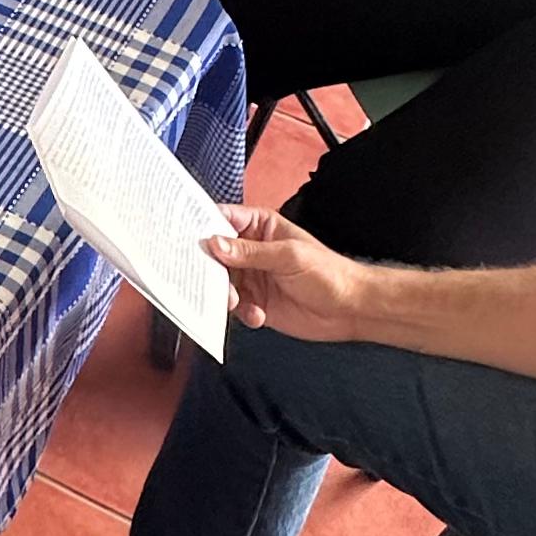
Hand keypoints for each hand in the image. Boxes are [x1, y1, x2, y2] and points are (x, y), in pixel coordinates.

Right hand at [197, 204, 383, 339]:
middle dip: (209, 268)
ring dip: (225, 294)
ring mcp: (252, 277)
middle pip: (215, 254)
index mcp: (260, 226)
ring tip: (238, 303)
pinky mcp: (254, 302)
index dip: (203, 226)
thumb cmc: (328, 272)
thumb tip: (215, 244)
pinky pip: (234, 307)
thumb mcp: (288, 256)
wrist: (348, 309)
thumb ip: (250, 251)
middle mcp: (251, 250)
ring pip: (220, 282)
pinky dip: (241, 313)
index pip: (224, 219)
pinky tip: (258, 316)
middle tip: (208, 279)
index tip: (187, 237)